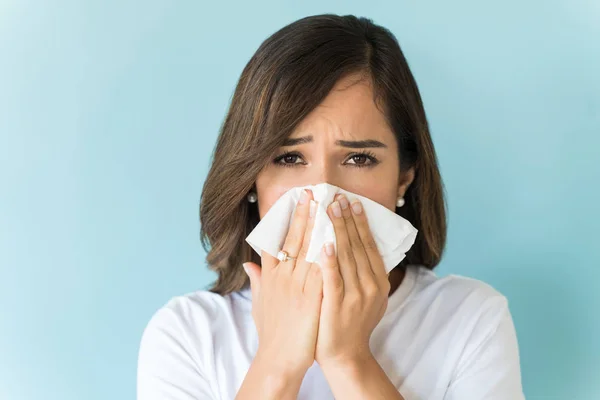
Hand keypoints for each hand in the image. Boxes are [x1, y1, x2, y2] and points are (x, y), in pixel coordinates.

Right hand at [243, 189, 322, 377]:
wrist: (278, 360)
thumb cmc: (272, 333)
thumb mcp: (259, 304)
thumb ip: (256, 281)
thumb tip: (248, 263)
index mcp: (270, 277)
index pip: (277, 240)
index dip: (286, 219)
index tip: (294, 200)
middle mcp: (281, 278)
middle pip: (293, 239)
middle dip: (304, 214)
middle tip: (312, 191)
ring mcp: (295, 287)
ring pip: (308, 249)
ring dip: (319, 226)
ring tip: (326, 205)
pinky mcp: (311, 299)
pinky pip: (321, 269)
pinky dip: (328, 252)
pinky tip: (336, 236)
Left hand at [315, 193, 389, 368]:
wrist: (345, 356)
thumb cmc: (352, 323)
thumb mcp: (368, 297)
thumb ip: (366, 272)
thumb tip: (361, 245)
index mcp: (378, 281)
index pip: (368, 244)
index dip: (360, 222)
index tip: (352, 201)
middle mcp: (370, 286)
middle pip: (357, 245)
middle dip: (347, 218)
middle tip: (337, 196)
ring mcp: (355, 296)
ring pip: (345, 256)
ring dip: (337, 230)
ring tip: (329, 208)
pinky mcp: (337, 305)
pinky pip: (332, 278)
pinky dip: (329, 260)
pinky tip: (323, 243)